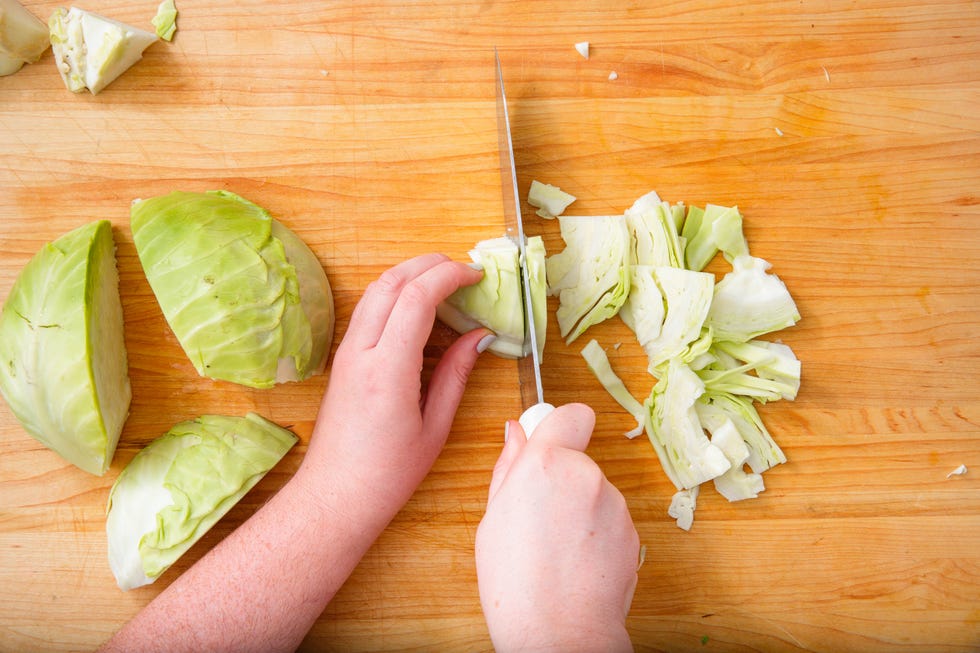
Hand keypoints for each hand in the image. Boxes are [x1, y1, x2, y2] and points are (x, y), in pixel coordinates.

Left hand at [299, 253, 491, 522]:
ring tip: (446, 281)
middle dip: (430, 264)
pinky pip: (368, 309)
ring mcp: (346, 352)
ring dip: (411, 274)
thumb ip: (456, 374)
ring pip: (376, 290)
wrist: (335, 495)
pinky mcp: (342, 358)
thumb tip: (480, 335)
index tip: (477, 275)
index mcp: (387, 371)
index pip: (416, 299)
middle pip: (391, 282)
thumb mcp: (435, 427)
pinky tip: (419, 305)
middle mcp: (360, 353)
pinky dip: (396, 293)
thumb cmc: (388, 473)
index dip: (449, 276)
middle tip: (465, 270)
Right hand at [475, 403, 638, 651]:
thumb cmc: (514, 580)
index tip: (548, 445)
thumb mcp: (494, 516)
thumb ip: (509, 467)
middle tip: (538, 517)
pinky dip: (597, 535)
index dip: (561, 426)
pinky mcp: (633, 532)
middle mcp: (587, 475)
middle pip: (579, 460)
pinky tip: (576, 563)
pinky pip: (610, 521)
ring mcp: (615, 504)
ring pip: (595, 493)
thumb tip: (517, 433)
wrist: (559, 631)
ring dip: (580, 510)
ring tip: (555, 549)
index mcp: (547, 463)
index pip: (572, 413)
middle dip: (562, 480)